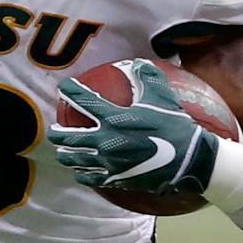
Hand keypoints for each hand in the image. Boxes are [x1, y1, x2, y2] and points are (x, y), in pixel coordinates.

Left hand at [46, 60, 218, 195]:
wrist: (189, 159)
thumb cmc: (175, 125)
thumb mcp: (162, 96)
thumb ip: (146, 77)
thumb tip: (136, 64)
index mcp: (114, 118)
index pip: (84, 101)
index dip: (71, 91)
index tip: (64, 86)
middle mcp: (105, 141)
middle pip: (70, 137)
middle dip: (58, 134)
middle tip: (53, 131)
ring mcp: (108, 162)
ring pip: (76, 159)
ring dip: (66, 155)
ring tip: (61, 153)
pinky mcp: (115, 178)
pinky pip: (90, 177)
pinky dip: (82, 173)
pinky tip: (80, 172)